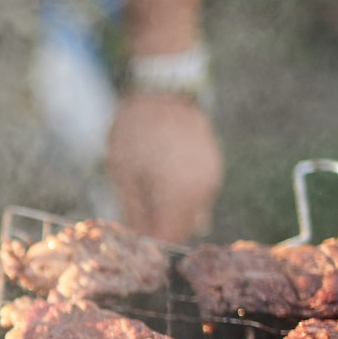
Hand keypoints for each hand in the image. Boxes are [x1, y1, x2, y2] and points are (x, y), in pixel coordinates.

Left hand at [105, 92, 221, 242]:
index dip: (149, 249)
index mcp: (179, 196)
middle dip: (159, 232)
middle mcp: (202, 191)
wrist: (165, 90)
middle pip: (181, 230)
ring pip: (191, 215)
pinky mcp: (214, 168)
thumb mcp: (123, 173)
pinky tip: (159, 186)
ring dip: (169, 216)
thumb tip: (137, 239)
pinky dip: (180, 200)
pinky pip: (197, 197)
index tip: (132, 247)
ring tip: (144, 199)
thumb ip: (133, 211)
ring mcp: (212, 179)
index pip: (168, 239)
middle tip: (134, 223)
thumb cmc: (136, 129)